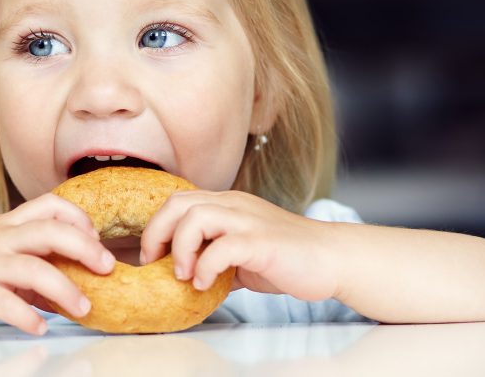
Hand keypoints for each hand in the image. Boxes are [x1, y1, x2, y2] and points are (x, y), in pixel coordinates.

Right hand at [0, 193, 114, 335]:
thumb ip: (31, 262)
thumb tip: (73, 281)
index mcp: (6, 225)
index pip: (50, 205)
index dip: (79, 218)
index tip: (96, 239)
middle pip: (51, 231)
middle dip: (86, 247)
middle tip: (107, 268)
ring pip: (34, 269)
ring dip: (66, 290)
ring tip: (83, 308)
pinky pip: (7, 304)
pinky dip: (29, 317)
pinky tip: (40, 327)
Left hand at [139, 190, 338, 301]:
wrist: (332, 259)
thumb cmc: (286, 258)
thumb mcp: (241, 253)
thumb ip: (213, 257)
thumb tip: (183, 276)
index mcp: (227, 203)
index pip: (177, 200)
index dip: (156, 226)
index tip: (152, 256)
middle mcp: (234, 204)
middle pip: (178, 202)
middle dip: (157, 233)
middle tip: (155, 262)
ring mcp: (249, 220)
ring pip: (196, 217)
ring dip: (181, 247)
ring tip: (182, 274)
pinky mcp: (263, 241)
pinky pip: (223, 247)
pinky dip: (206, 266)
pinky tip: (205, 283)